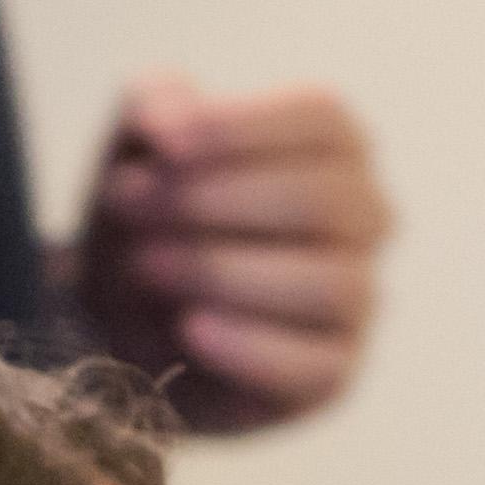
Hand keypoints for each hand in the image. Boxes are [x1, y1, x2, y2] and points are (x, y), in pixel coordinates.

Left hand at [66, 78, 389, 431]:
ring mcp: (357, 298)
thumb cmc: (147, 223)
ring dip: (220, 270)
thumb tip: (165, 117)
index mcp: (335, 149)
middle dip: (213, 200)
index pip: (321, 119)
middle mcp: (364, 219)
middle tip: (129, 208)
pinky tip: (189, 328)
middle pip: (322, 197)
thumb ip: (150, 111)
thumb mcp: (135, 154)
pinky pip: (311, 363)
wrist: (119, 325)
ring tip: (144, 265)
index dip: (241, 127)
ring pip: (326, 282)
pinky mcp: (332, 373)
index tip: (161, 146)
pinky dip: (247, 345)